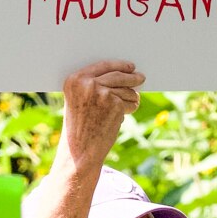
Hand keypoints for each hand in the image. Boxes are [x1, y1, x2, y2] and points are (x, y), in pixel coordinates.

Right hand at [55, 61, 144, 176]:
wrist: (80, 152)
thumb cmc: (80, 129)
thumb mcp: (78, 102)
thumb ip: (93, 86)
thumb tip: (121, 75)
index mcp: (75, 80)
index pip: (103, 66)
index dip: (119, 65)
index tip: (130, 66)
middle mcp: (87, 83)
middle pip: (119, 75)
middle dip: (133, 77)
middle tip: (141, 78)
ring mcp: (102, 93)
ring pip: (127, 89)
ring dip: (131, 98)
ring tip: (124, 108)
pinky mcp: (115, 104)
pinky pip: (131, 102)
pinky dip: (130, 108)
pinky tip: (121, 117)